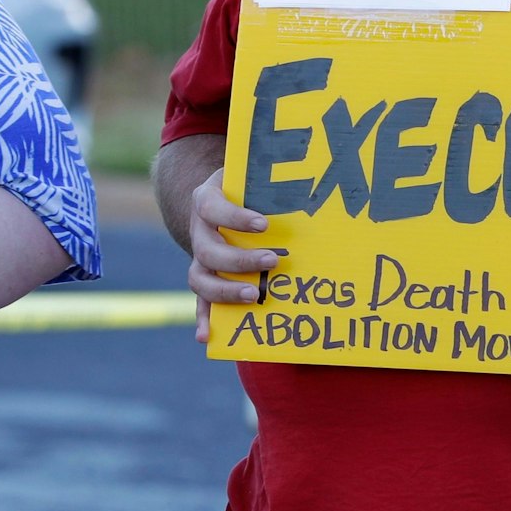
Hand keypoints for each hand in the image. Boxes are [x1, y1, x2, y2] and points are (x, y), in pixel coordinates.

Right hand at [185, 169, 282, 343]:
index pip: (213, 208)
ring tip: (255, 296)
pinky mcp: (205, 278)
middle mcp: (198, 231)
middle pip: (209, 250)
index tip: (263, 225)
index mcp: (205, 201)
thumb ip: (268, 176)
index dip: (235, 218)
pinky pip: (200, 301)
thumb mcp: (250, 176)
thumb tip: (311, 174)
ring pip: (200, 279)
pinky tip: (206, 335)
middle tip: (272, 262)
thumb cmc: (244, 189)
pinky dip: (202, 318)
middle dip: (240, 260)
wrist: (216, 201)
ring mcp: (199, 257)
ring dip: (226, 291)